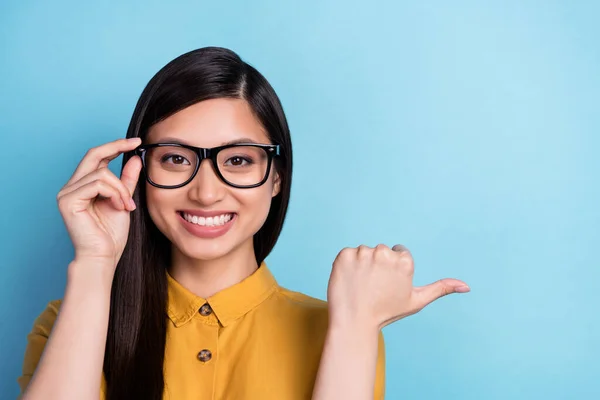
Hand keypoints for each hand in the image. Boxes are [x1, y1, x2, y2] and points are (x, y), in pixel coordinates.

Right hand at [57, 137, 141, 270]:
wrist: (104, 256)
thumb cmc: (111, 234)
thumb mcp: (124, 201)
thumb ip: (126, 181)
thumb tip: (134, 158)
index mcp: (83, 186)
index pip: (97, 157)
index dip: (115, 146)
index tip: (136, 141)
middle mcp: (71, 186)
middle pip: (93, 154)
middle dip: (116, 146)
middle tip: (137, 143)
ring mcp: (67, 192)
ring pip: (101, 172)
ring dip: (121, 188)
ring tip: (127, 206)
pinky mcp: (68, 200)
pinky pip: (97, 183)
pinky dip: (114, 193)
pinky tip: (120, 207)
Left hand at [327, 244, 468, 329]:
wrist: (354, 322)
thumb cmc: (386, 313)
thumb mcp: (416, 301)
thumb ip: (440, 289)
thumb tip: (467, 287)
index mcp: (404, 261)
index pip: (399, 254)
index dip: (393, 271)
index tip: (387, 285)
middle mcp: (384, 253)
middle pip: (381, 252)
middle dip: (378, 265)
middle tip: (373, 287)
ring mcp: (362, 253)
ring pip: (364, 253)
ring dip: (362, 265)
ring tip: (361, 286)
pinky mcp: (344, 255)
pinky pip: (347, 254)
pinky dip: (347, 266)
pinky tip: (349, 281)